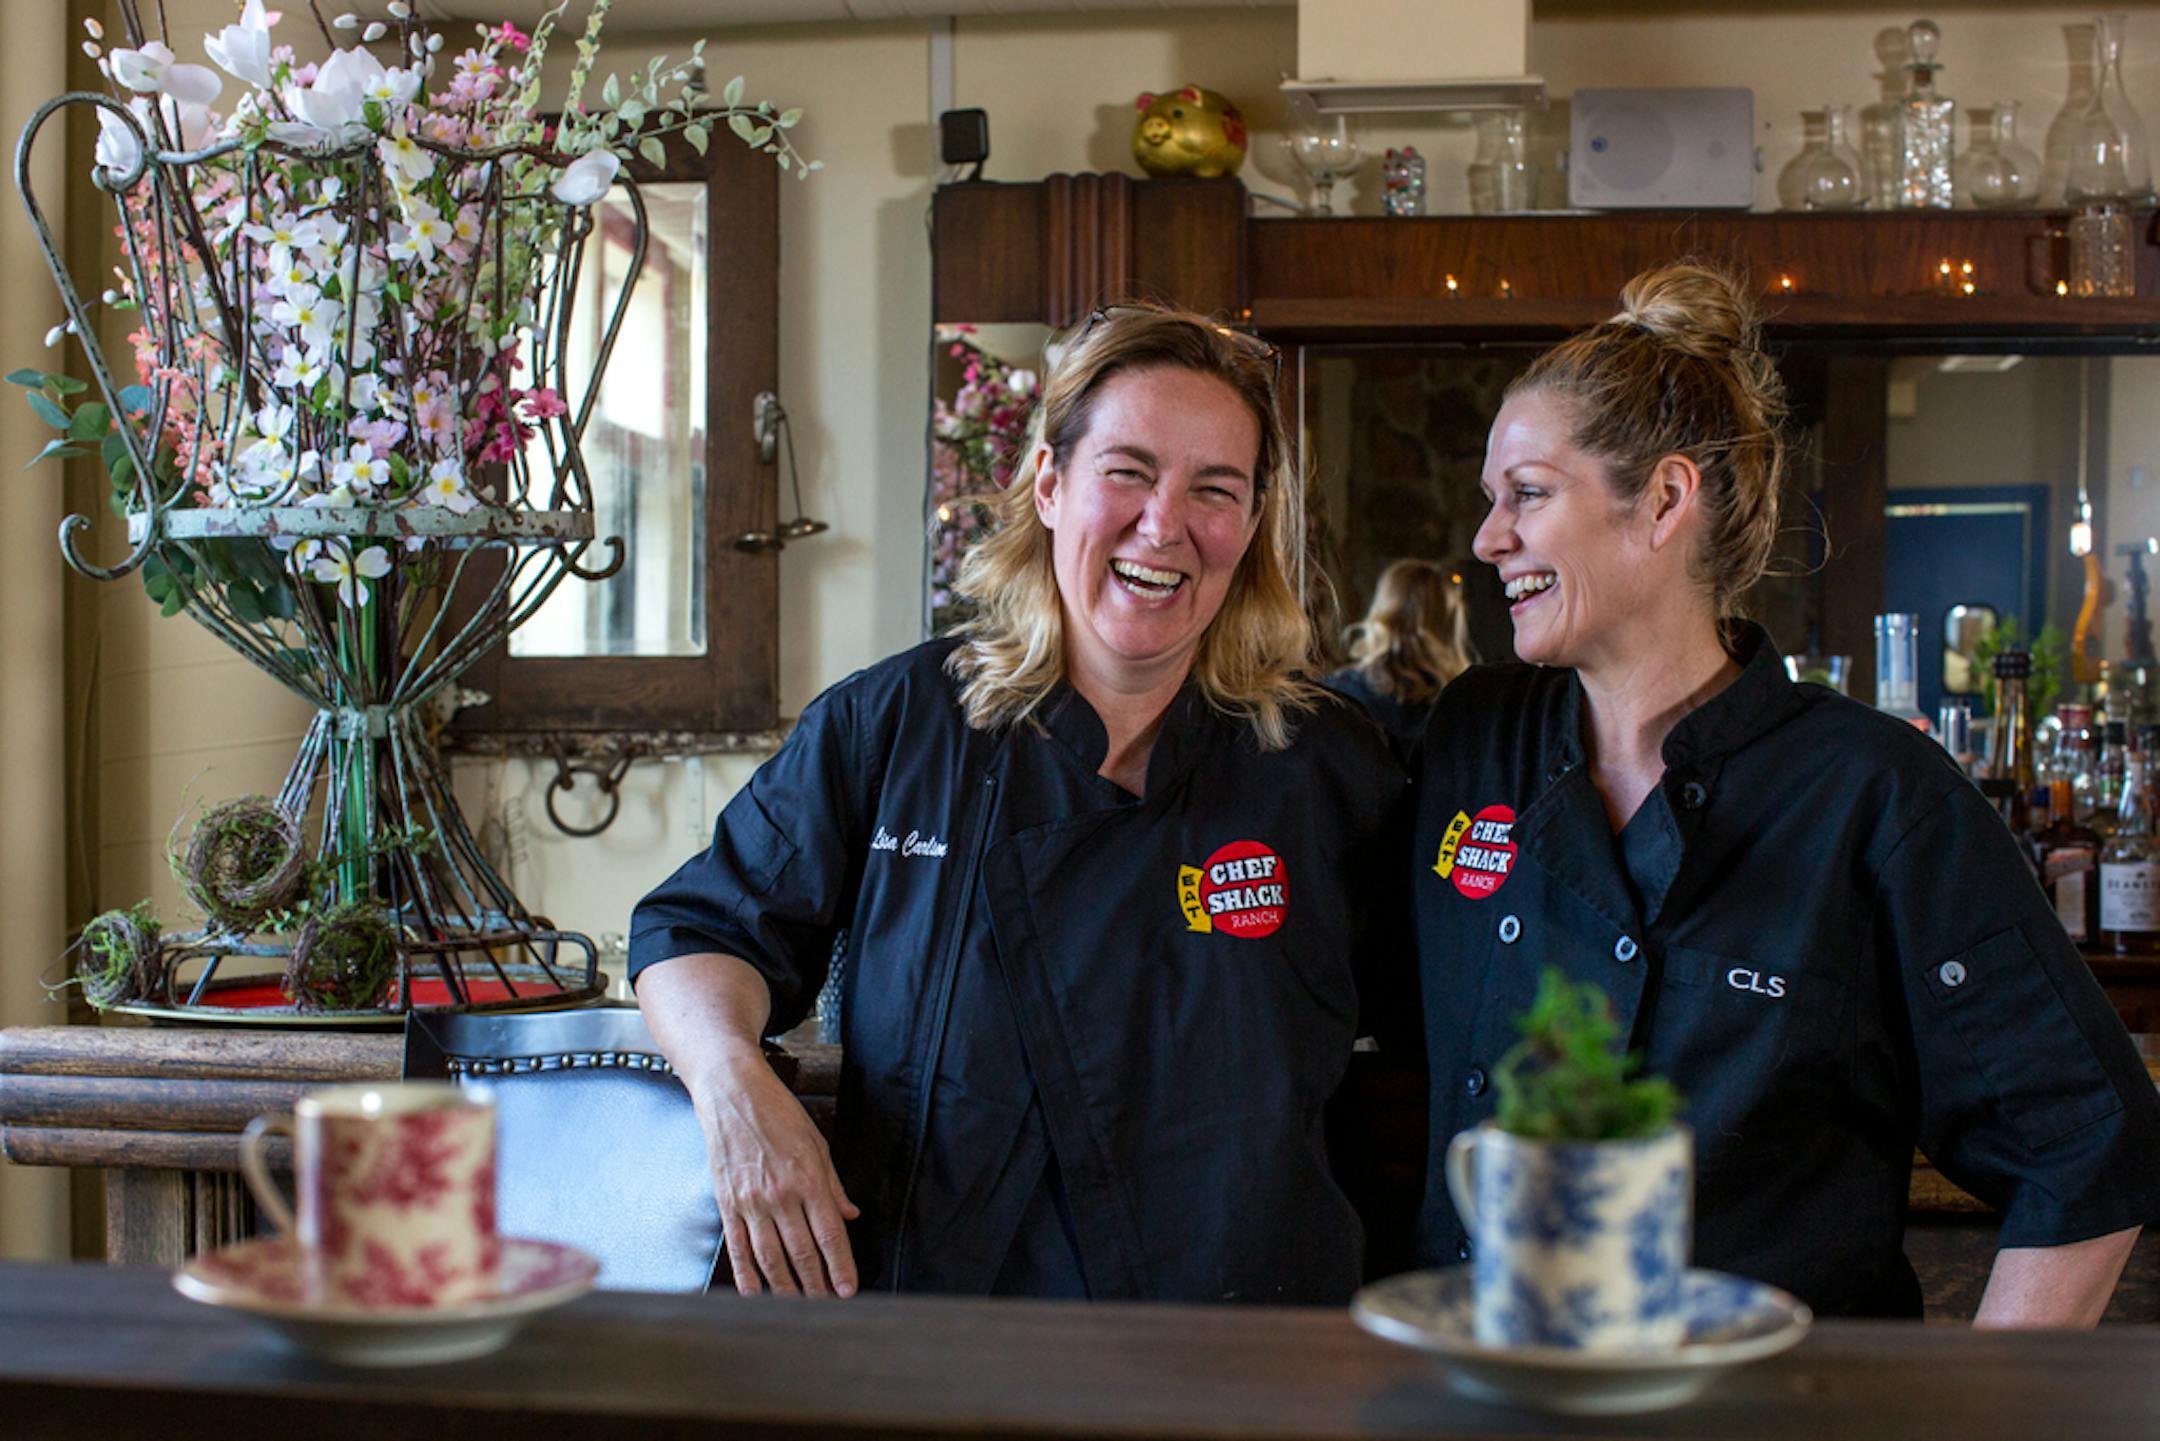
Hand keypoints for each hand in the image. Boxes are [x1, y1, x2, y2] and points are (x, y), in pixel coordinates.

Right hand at [691, 1054, 860, 1296]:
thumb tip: (850, 1215)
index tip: (849, 1290)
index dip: (841, 1266)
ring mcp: (751, 1201)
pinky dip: (746, 1275)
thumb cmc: (778, 1113)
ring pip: (770, 1257)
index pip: (829, 1234)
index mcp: (808, 1179)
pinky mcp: (727, 1203)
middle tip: (827, 1308)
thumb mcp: (817, 1143)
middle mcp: (780, 1195)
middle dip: (817, 1285)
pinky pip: (737, 1247)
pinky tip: (755, 1294)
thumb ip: (833, 1185)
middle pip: (802, 1252)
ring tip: (797, 1308)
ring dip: (785, 1288)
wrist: (733, 1093)